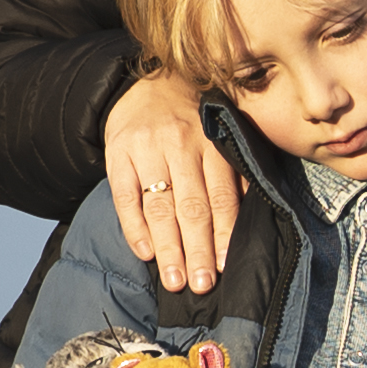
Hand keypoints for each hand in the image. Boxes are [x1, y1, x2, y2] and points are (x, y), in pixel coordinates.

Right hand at [106, 72, 243, 297]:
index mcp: (212, 142)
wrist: (149, 82)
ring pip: (159, 206)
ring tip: (174, 281)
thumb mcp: (220, 135)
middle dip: (197, 250)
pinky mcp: (118, 153)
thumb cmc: (195, 119)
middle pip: (191, 207)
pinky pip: (125, 197)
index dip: (224, 234)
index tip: (224, 266)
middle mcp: (181, 144)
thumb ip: (234, 172)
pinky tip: (145, 254)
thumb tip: (248, 221)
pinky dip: (134, 228)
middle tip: (201, 285)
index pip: (221, 196)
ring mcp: (147, 149)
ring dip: (168, 248)